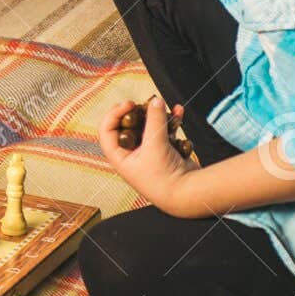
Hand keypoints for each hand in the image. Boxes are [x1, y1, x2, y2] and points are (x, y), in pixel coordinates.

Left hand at [98, 95, 197, 210]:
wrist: (187, 195)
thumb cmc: (164, 177)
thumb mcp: (155, 144)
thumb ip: (154, 120)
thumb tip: (155, 101)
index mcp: (119, 157)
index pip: (107, 130)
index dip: (115, 113)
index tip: (130, 104)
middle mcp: (132, 155)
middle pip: (129, 126)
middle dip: (140, 113)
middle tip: (147, 104)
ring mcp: (149, 153)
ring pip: (149, 127)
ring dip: (158, 116)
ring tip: (166, 107)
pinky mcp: (166, 152)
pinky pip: (165, 132)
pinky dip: (171, 122)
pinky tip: (179, 112)